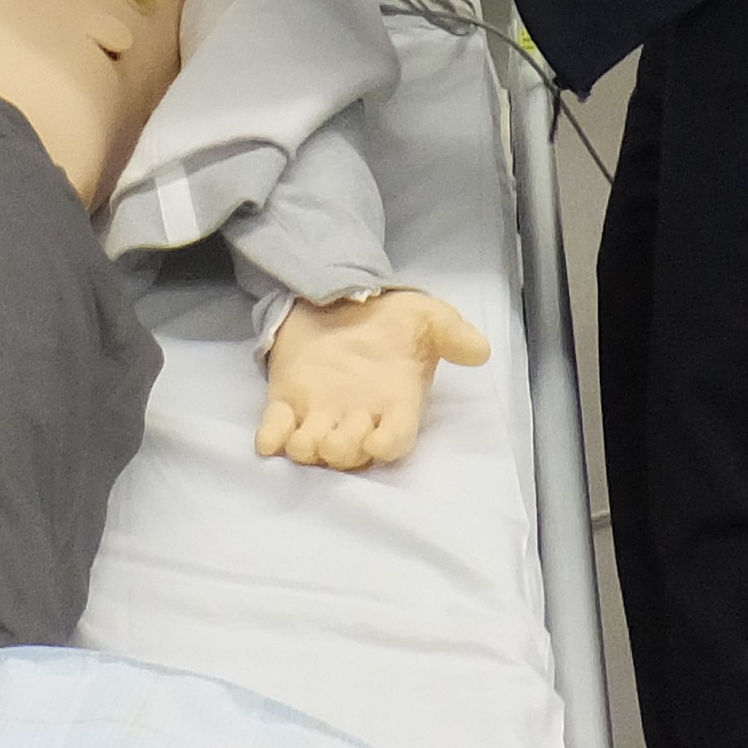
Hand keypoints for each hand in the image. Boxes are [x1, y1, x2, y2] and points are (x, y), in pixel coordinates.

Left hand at [255, 290, 490, 470]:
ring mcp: (320, 413)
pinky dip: (271, 437)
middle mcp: (358, 417)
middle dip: (343, 450)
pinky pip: (277, 428)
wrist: (342, 297)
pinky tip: (267, 440)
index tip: (380, 441)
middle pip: (352, 450)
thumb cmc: (390, 318)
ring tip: (303, 441)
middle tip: (335, 441)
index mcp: (396, 404)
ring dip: (307, 449)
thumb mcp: (427, 317)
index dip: (388, 444)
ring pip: (313, 446)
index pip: (396, 437)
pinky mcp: (287, 401)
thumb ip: (452, 332)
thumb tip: (480, 349)